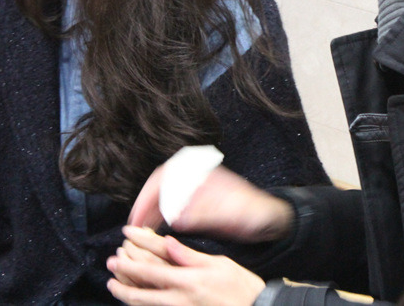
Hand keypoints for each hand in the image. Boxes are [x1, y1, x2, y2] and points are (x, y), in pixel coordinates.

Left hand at [107, 226, 264, 305]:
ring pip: (143, 302)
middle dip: (123, 273)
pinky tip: (133, 300)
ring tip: (113, 283)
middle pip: (142, 285)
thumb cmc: (241, 287)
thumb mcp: (218, 264)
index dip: (137, 245)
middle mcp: (180, 297)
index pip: (154, 260)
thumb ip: (189, 256)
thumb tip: (168, 243)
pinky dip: (140, 304)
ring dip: (125, 292)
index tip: (126, 233)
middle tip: (110, 262)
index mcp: (189, 278)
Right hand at [129, 164, 293, 242]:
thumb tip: (174, 217)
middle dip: (144, 204)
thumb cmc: (252, 212)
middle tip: (133, 225)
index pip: (163, 177)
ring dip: (151, 212)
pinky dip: (163, 216)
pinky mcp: (199, 202)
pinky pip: (174, 206)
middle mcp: (195, 178)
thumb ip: (200, 214)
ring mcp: (196, 190)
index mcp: (200, 174)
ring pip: (165, 197)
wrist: (270, 218)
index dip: (146, 196)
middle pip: (160, 186)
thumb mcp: (227, 213)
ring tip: (140, 230)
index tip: (137, 214)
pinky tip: (158, 229)